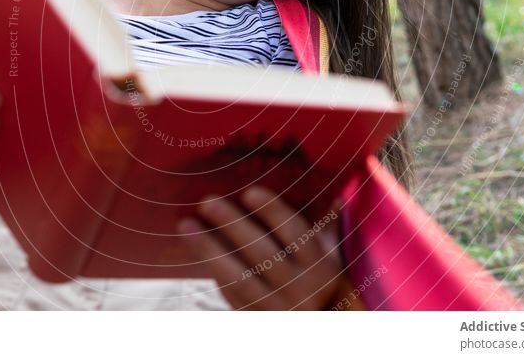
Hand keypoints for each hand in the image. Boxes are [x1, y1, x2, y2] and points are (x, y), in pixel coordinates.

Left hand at [178, 186, 348, 309]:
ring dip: (209, 249)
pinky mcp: (257, 319)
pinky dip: (213, 271)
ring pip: (239, 276)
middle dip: (232, 224)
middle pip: (261, 251)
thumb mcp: (333, 259)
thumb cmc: (321, 284)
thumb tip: (336, 196)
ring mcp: (276, 306)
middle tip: (207, 201)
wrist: (320, 331)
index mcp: (320, 265)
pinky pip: (231, 295)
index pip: (294, 232)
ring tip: (187, 225)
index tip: (248, 191)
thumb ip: (329, 229)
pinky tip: (195, 250)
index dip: (272, 211)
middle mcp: (299, 286)